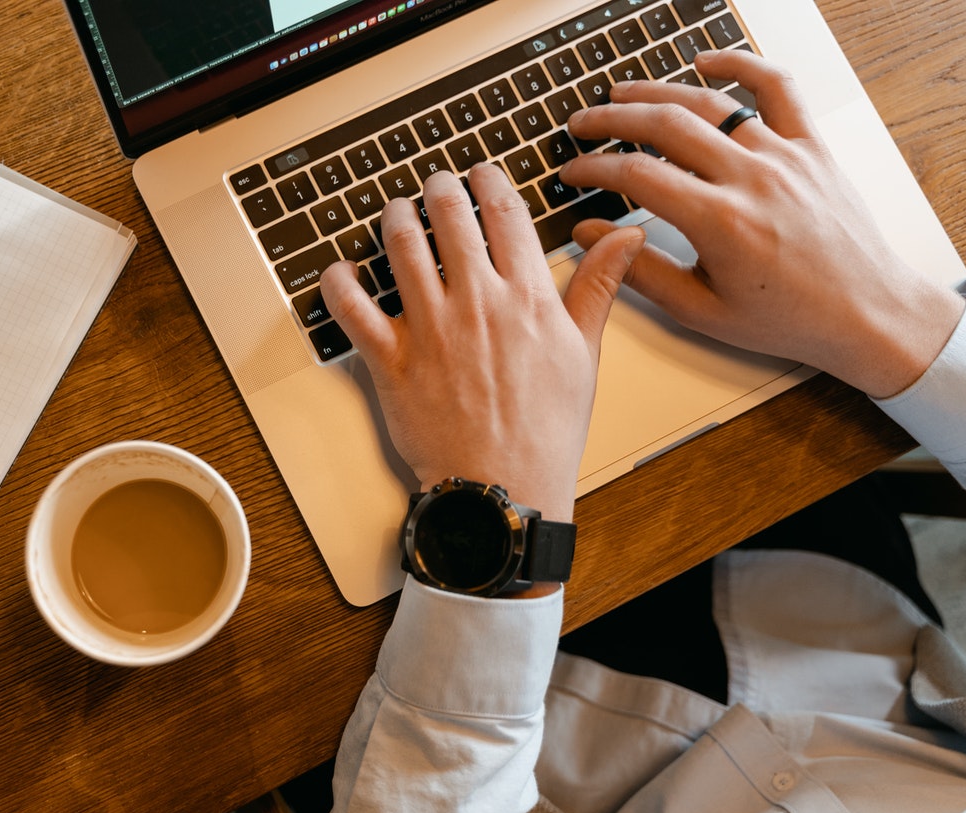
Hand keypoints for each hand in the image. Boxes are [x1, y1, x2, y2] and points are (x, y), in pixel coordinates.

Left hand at [319, 163, 642, 522]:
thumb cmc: (546, 430)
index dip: (488, 180)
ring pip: (401, 247)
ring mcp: (430, 330)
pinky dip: (340, 282)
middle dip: (440, 187)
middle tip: (435, 184)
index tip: (480, 172)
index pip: (504, 212)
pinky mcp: (392, 361)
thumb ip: (597, 287)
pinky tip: (341, 269)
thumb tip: (625, 237)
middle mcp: (475, 303)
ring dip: (395, 216)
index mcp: (525, 297)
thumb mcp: (583, 354)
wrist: (504, 487)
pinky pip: (353, 309)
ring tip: (397, 210)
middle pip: (450, 216)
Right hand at [560, 50, 964, 398]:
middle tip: (583, 123)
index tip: (573, 170)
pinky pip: (777, 88)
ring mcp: (785, 156)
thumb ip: (640, 271)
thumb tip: (591, 238)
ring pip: (711, 104)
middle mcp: (752, 179)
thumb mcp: (701, 311)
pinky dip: (741, 65)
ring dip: (658, 93)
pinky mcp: (811, 147)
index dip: (594, 168)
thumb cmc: (788, 318)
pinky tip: (707, 64)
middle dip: (612, 119)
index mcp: (721, 223)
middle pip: (666, 126)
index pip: (637, 175)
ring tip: (623, 94)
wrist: (865, 312)